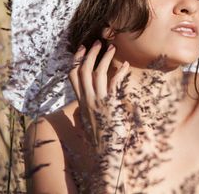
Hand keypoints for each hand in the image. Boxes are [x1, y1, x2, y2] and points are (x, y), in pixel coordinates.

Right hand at [68, 40, 131, 154]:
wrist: (106, 154)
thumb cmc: (102, 139)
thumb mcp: (91, 122)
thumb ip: (88, 110)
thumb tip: (89, 104)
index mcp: (81, 102)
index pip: (72, 76)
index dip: (75, 60)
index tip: (81, 49)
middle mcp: (87, 100)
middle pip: (82, 70)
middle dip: (90, 54)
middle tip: (98, 42)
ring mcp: (97, 102)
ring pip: (96, 74)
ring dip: (104, 58)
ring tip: (112, 48)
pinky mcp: (109, 106)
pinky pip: (113, 84)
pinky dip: (120, 73)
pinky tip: (126, 66)